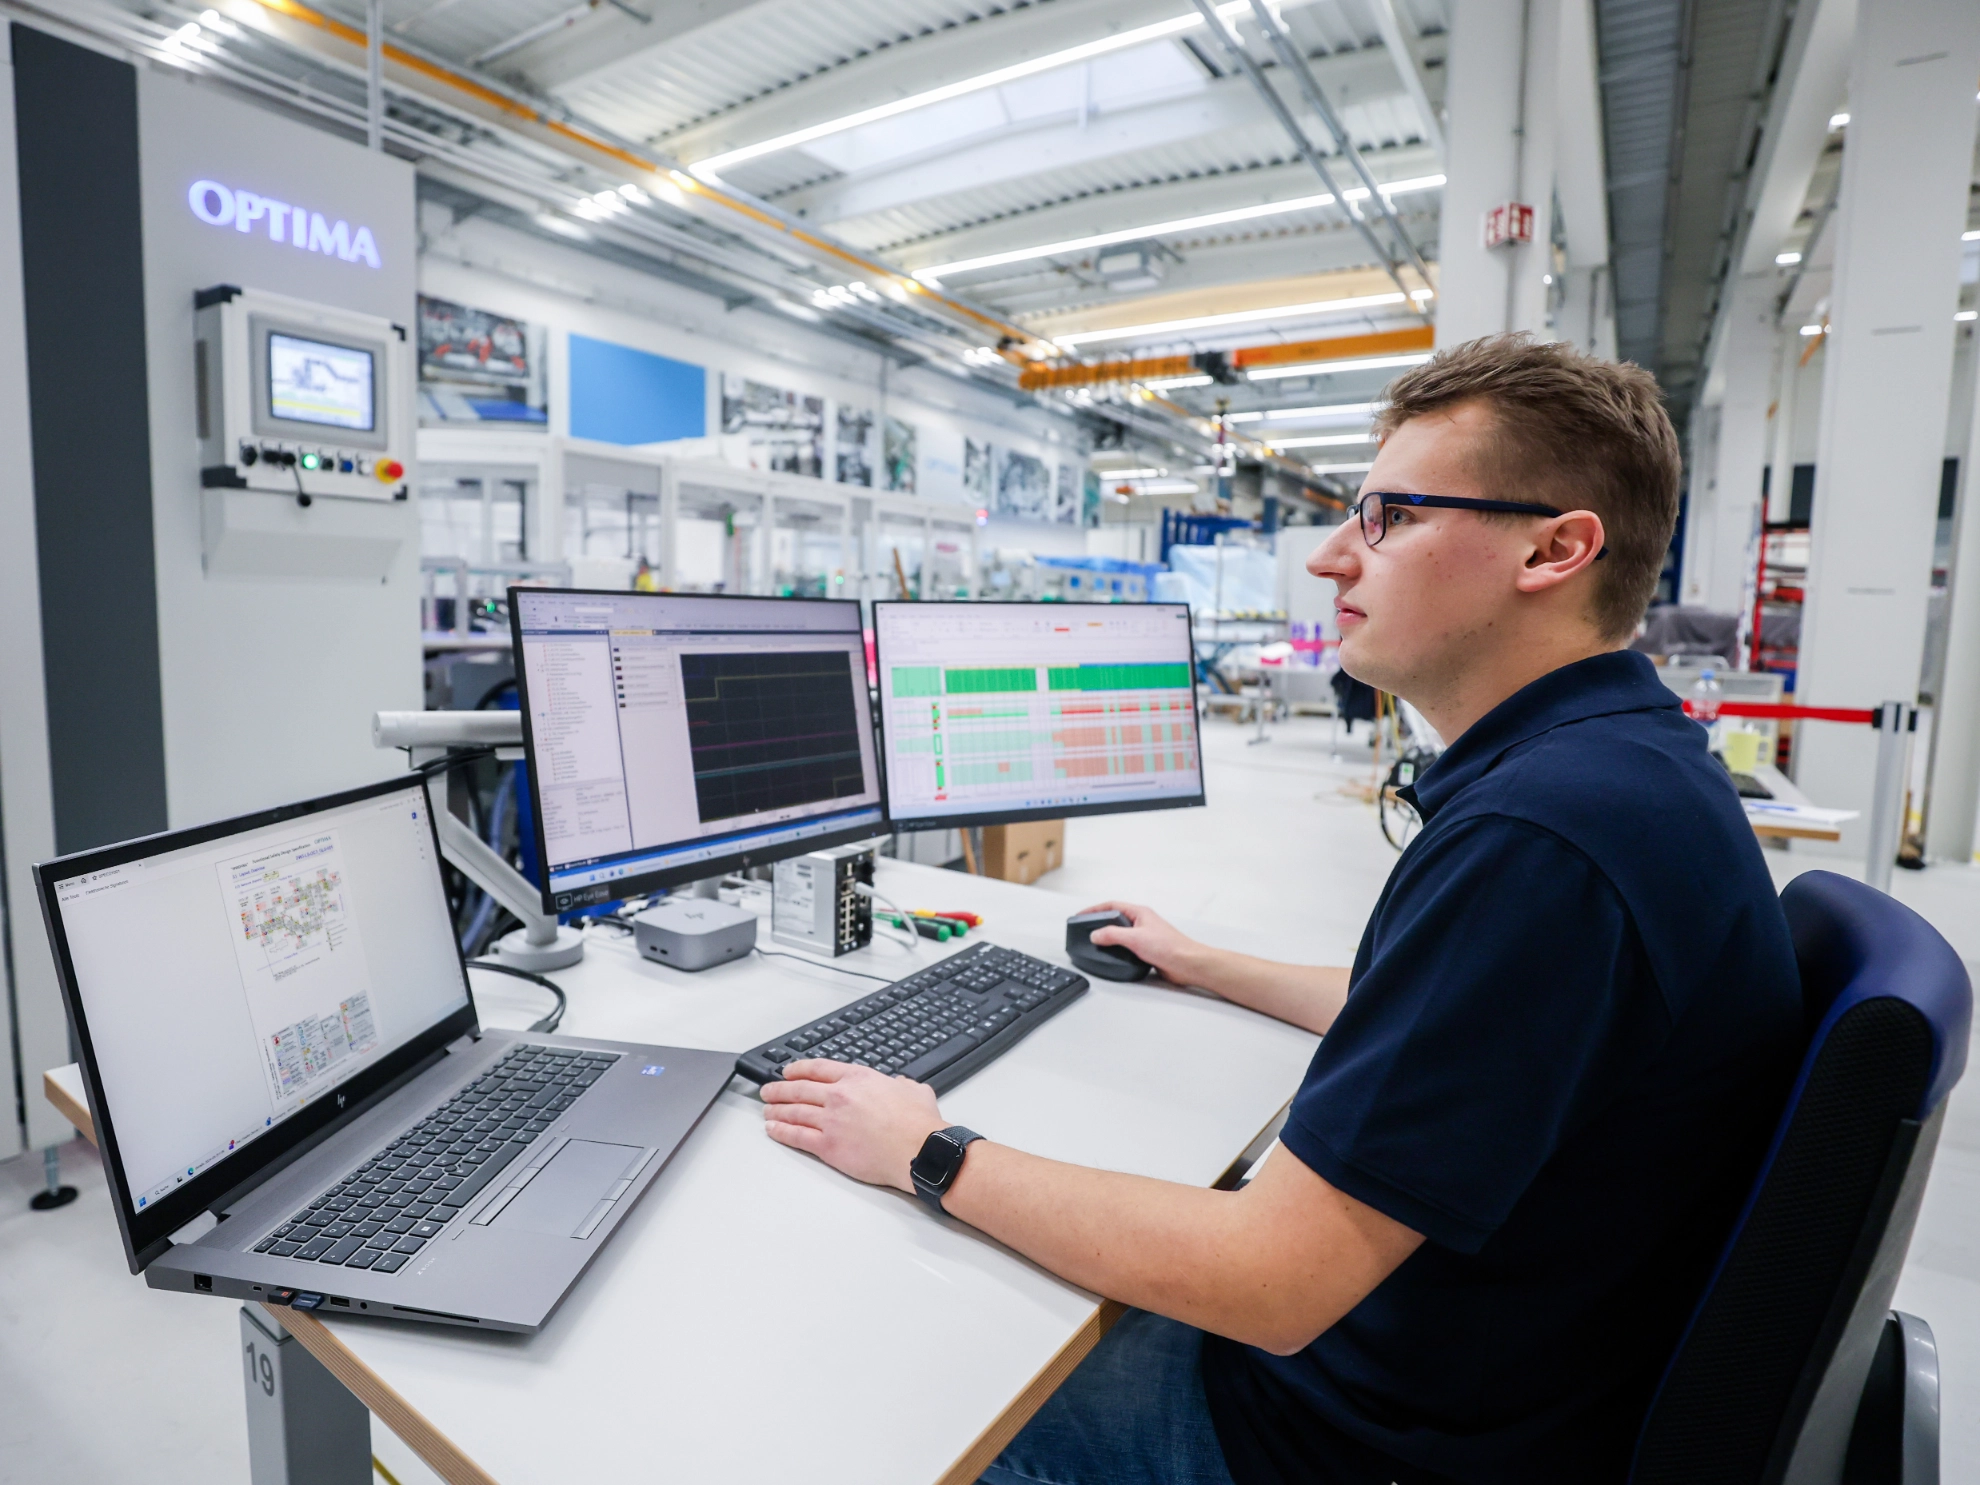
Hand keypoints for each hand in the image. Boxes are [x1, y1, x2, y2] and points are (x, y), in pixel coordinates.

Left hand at [761, 1060, 945, 1191]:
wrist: (919, 1149)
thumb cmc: (918, 1124)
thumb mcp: (913, 1089)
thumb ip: (901, 1083)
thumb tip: (900, 1084)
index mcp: (858, 1078)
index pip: (818, 1068)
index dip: (798, 1069)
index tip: (788, 1072)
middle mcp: (840, 1096)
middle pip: (799, 1089)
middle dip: (779, 1090)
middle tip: (768, 1091)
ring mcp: (831, 1120)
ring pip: (794, 1112)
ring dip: (776, 1111)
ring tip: (767, 1111)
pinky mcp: (828, 1146)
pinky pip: (797, 1136)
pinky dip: (781, 1132)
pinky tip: (773, 1130)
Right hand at [1081, 901, 1206, 985]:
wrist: (1187, 964)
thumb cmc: (1170, 947)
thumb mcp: (1135, 938)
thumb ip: (1112, 935)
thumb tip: (1096, 934)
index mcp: (1140, 913)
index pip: (1111, 906)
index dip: (1094, 909)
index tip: (1081, 915)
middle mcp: (1142, 922)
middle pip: (1115, 918)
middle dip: (1099, 922)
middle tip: (1085, 929)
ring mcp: (1145, 936)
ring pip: (1121, 933)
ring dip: (1109, 937)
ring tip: (1095, 942)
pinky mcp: (1147, 950)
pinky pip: (1127, 946)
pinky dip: (1117, 949)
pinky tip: (1113, 955)